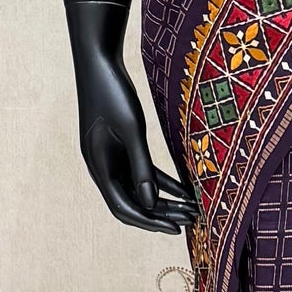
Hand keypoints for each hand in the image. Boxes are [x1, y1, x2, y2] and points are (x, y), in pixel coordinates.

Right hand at [68, 5, 193, 235]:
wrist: (99, 62)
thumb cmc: (112, 92)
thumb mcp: (131, 130)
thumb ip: (141, 166)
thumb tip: (152, 202)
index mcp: (99, 167)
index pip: (123, 207)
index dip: (149, 221)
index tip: (175, 229)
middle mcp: (102, 167)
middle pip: (132, 202)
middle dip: (162, 214)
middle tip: (192, 220)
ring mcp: (111, 157)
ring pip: (139, 188)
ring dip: (165, 200)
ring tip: (193, 208)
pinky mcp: (120, 146)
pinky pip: (143, 170)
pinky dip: (162, 181)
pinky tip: (185, 189)